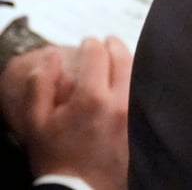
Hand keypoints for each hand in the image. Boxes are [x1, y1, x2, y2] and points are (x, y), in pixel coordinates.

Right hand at [0, 37, 131, 189]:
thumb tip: (53, 56)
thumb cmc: (57, 158)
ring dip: (130, 59)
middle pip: (124, 57)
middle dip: (114, 45)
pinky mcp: (146, 122)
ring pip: (140, 71)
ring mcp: (137, 112)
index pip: (96, 54)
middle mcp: (120, 101)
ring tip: (120, 57)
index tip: (87, 42)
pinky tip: (133, 77)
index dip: (90, 44)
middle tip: (108, 41)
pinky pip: (148, 90)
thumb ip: (41, 85)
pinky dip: (141, 78)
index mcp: (91, 98)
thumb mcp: (36, 123)